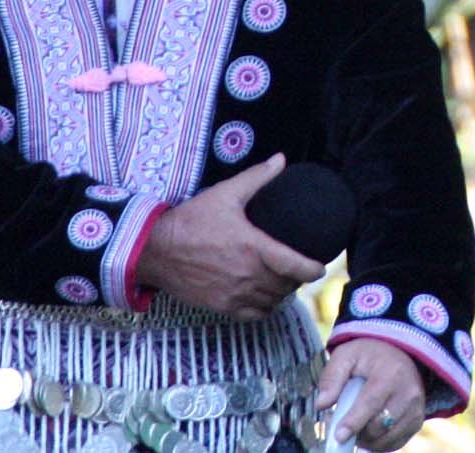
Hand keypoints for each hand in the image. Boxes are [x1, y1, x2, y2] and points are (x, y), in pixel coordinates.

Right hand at [135, 153, 325, 319]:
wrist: (155, 249)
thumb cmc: (191, 220)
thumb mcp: (226, 193)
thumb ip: (257, 177)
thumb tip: (281, 159)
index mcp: (253, 247)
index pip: (296, 266)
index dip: (313, 269)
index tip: (319, 266)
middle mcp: (247, 274)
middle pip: (287, 286)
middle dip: (297, 278)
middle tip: (298, 268)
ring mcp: (234, 293)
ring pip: (273, 301)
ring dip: (282, 293)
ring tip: (283, 281)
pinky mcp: (221, 306)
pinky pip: (254, 314)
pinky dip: (264, 307)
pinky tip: (264, 296)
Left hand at [316, 339, 425, 450]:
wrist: (400, 355)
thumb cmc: (369, 357)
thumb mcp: (347, 356)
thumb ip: (332, 377)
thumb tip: (322, 404)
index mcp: (391, 372)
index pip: (371, 402)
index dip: (354, 422)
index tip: (338, 436)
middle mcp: (409, 392)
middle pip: (378, 425)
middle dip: (356, 431)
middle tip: (341, 426)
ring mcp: (416, 409)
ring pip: (386, 439)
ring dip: (366, 439)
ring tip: (355, 424)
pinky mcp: (417, 422)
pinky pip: (393, 443)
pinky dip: (377, 442)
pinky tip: (368, 429)